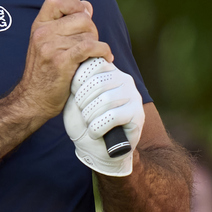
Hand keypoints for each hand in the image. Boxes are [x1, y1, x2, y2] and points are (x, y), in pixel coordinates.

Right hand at [14, 0, 113, 123]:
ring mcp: (51, 47)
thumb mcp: (47, 42)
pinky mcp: (62, 62)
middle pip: (81, 17)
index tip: (82, 17)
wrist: (33, 99)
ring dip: (96, 44)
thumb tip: (87, 6)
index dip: (74, 4)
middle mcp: (42, 33)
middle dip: (92, 29)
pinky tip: (105, 57)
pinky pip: (89, 47)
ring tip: (92, 56)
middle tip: (90, 44)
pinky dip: (102, 51)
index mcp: (39, 25)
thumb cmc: (44, 72)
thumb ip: (65, 23)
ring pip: (88, 34)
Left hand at [63, 58, 144, 176]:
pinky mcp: (138, 115)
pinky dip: (98, 127)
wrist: (95, 149)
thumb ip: (77, 79)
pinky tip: (94, 133)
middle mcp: (124, 79)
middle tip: (81, 112)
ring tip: (88, 123)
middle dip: (83, 100)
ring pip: (106, 100)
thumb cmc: (83, 120)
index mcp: (109, 70)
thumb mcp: (74, 96)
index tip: (74, 94)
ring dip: (90, 115)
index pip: (93, 63)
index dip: (78, 79)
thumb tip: (76, 62)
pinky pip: (113, 116)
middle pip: (98, 81)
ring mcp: (133, 96)